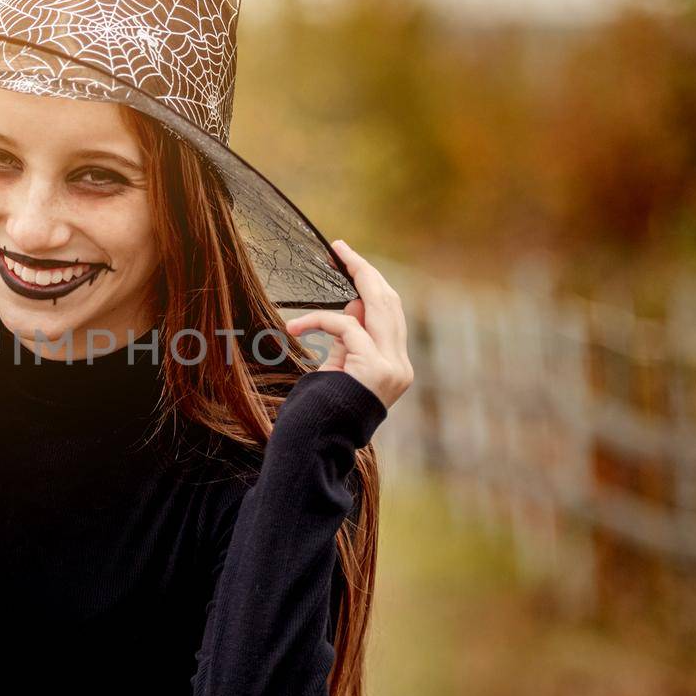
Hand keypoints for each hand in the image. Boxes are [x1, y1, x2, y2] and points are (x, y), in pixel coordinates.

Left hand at [285, 239, 413, 409]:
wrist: (312, 447)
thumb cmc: (318, 410)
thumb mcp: (337, 368)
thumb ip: (349, 339)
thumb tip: (354, 302)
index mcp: (394, 366)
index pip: (390, 315)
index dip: (373, 285)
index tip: (352, 262)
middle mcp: (399, 366)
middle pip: (390, 303)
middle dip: (367, 271)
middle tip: (342, 248)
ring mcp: (391, 368)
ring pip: (378, 306)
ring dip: (357, 276)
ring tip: (337, 256)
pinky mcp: (375, 368)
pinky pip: (347, 327)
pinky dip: (320, 320)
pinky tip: (295, 325)